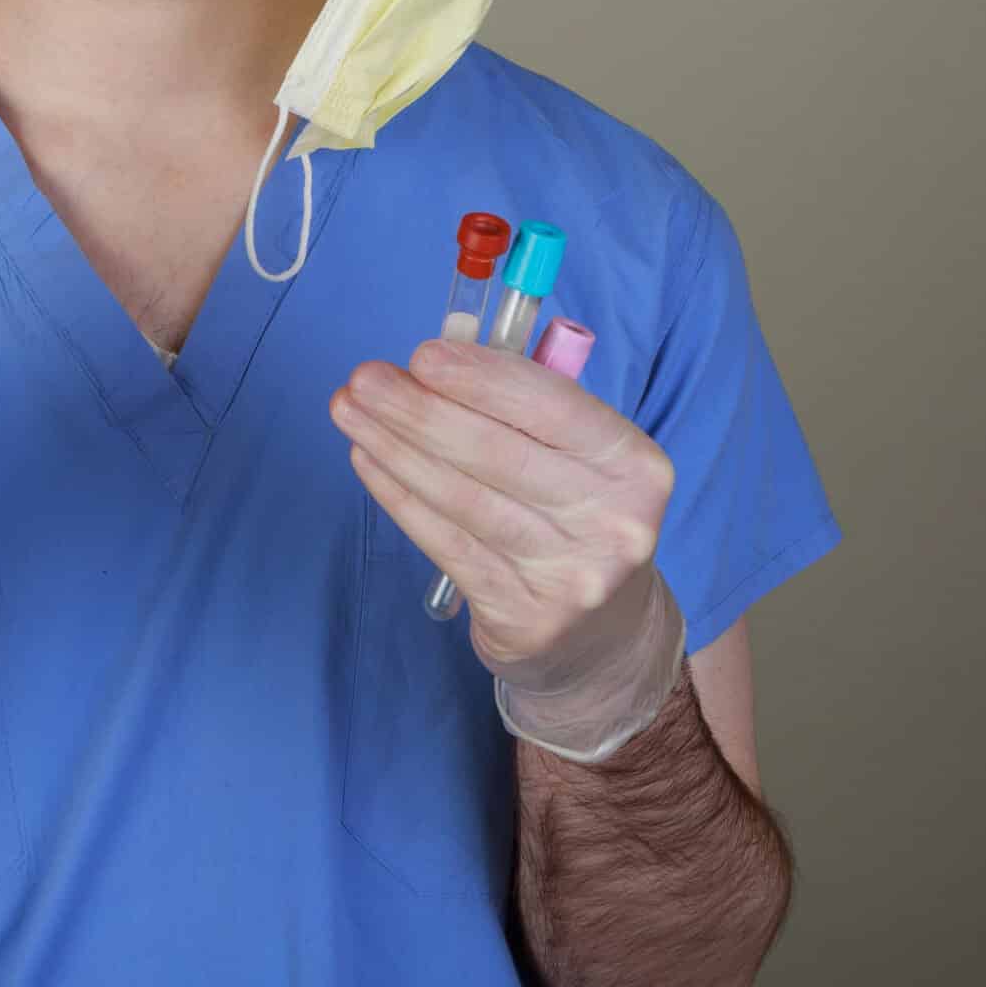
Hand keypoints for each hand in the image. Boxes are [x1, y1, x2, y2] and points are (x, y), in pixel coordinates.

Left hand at [328, 337, 679, 697]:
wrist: (604, 631)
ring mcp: (568, 576)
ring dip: (395, 448)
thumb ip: (521, 406)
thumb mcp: (581, 456)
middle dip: (419, 410)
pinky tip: (369, 460)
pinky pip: (446, 544)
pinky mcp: (523, 618)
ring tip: (350, 411)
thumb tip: (432, 364)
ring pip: (463, 499)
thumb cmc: (579, 516)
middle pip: (497, 454)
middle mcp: (611, 523)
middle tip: (364, 379)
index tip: (422, 355)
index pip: (553, 408)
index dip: (482, 379)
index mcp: (636, 466)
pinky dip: (400, 497)